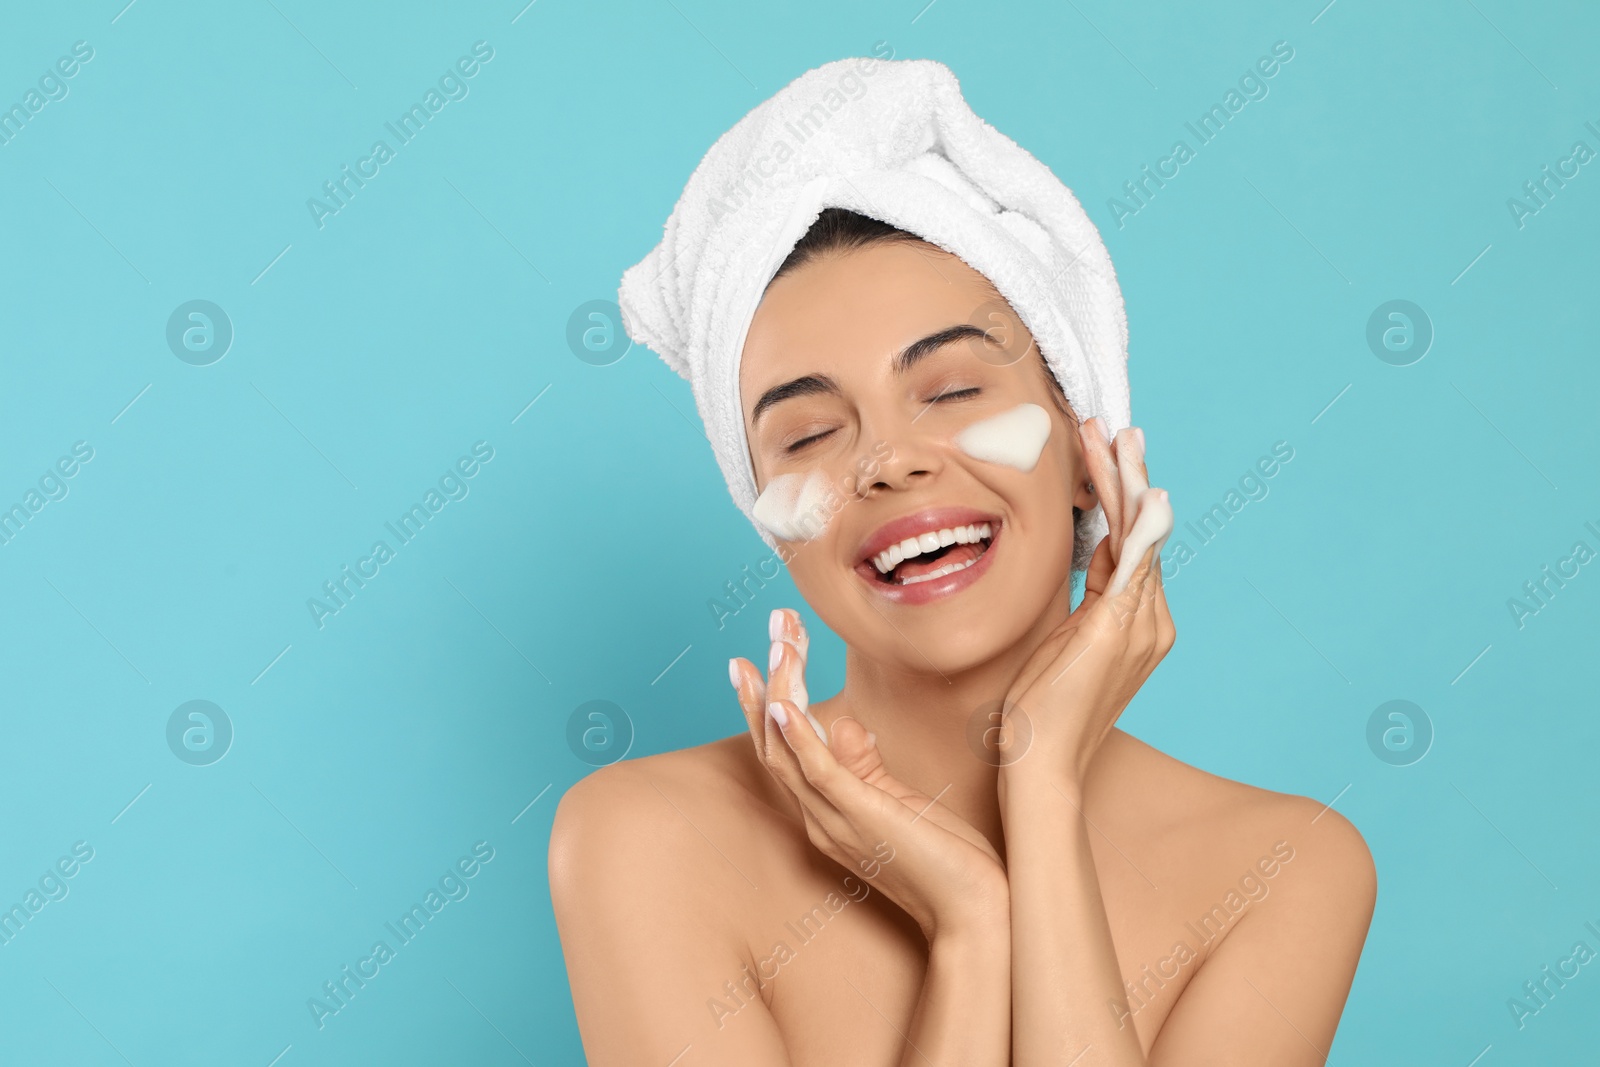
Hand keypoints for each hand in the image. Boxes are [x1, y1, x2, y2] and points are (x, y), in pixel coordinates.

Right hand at [730, 609, 1009, 941]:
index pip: (782, 750)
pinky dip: (797, 737)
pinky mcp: (861, 819)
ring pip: (786, 750)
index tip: (761, 655)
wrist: (974, 913)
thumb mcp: (899, 801)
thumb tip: (845, 722)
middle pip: (772, 744)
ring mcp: (835, 821)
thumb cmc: (946, 860)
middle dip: (765, 682)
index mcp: (826, 812)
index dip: (765, 701)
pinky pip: (817, 774)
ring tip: (777, 643)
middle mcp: (819, 818)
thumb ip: (866, 764)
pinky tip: (784, 703)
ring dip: (776, 692)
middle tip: (771, 626)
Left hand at [998, 421, 1175, 789]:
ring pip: (1139, 537)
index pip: (1127, 542)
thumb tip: (1090, 556)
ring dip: (1128, 483)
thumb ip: (1082, 601)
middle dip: (1124, 475)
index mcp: (1134, 621)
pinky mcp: (1120, 631)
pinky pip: (1137, 569)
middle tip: (1115, 428)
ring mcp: (1141, 626)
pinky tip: (1149, 497)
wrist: (1042, 765)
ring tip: (1120, 438)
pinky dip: (1144, 530)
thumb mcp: (1061, 641)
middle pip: (1139, 531)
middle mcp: (1150, 620)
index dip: (1115, 495)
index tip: (1101, 452)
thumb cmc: (1041, 713)